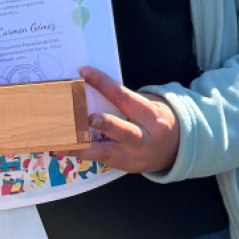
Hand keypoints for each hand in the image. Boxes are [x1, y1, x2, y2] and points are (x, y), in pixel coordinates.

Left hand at [66, 66, 180, 174]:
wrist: (177, 149)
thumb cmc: (156, 120)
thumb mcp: (149, 105)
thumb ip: (125, 100)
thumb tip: (92, 85)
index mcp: (151, 115)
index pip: (124, 97)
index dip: (104, 83)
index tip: (84, 72)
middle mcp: (145, 137)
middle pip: (125, 131)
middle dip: (106, 125)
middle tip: (87, 118)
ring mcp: (135, 156)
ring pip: (109, 152)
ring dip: (83, 148)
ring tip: (62, 144)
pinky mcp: (125, 167)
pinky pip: (102, 160)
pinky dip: (83, 155)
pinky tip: (65, 150)